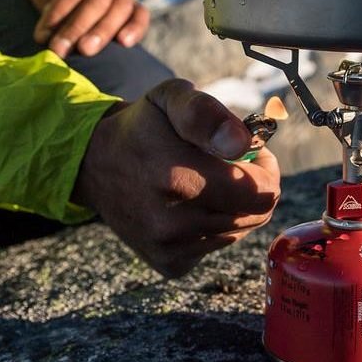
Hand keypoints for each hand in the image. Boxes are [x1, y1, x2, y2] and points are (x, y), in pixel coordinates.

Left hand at [23, 0, 148, 57]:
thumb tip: (52, 17)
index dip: (58, 13)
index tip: (41, 36)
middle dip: (78, 27)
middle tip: (60, 50)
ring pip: (121, 9)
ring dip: (103, 32)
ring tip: (86, 51)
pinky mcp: (133, 3)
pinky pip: (141, 15)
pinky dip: (136, 29)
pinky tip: (124, 43)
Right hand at [71, 79, 281, 277]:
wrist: (94, 164)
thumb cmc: (142, 127)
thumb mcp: (172, 98)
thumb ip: (208, 114)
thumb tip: (241, 144)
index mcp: (176, 178)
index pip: (261, 192)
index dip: (266, 169)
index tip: (251, 152)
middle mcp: (173, 222)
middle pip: (256, 214)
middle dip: (252, 186)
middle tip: (227, 163)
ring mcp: (170, 248)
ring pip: (239, 230)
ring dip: (234, 205)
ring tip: (204, 180)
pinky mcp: (169, 263)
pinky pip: (218, 246)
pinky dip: (214, 226)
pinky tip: (189, 205)